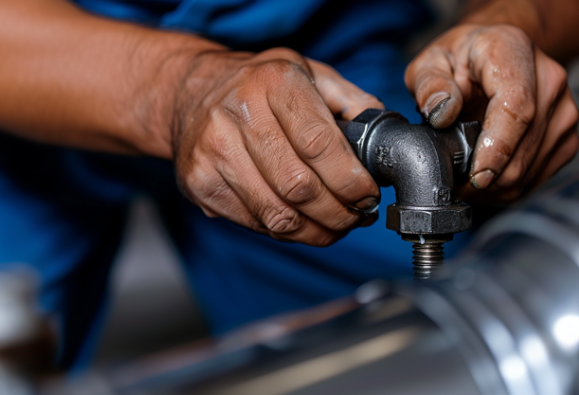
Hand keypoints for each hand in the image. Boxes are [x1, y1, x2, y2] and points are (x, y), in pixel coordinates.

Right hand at [169, 48, 383, 245]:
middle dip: (339, 212)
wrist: (191, 90)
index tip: (368, 194)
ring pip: (277, 214)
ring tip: (337, 225)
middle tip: (357, 215)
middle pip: (299, 187)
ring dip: (317, 230)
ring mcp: (213, 151)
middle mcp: (238, 114)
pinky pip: (255, 223)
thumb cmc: (261, 85)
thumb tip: (387, 139)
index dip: (350, 180)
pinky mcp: (199, 182)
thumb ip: (352, 102)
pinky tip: (304, 223)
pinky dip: (287, 232)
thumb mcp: (310, 73)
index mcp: (274, 82)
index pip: (318, 144)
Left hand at [405, 24, 578, 201]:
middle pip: (525, 146)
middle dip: (487, 178)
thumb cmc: (464, 59)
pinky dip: (508, 186)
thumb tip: (440, 113)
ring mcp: (564, 111)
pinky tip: (487, 175)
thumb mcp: (432, 61)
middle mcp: (549, 81)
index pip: (516, 107)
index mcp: (513, 52)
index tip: (475, 175)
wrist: (500, 54)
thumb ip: (430, 84)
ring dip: (495, 187)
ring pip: (530, 169)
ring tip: (466, 178)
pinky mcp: (567, 137)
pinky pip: (537, 177)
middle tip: (454, 184)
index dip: (497, 148)